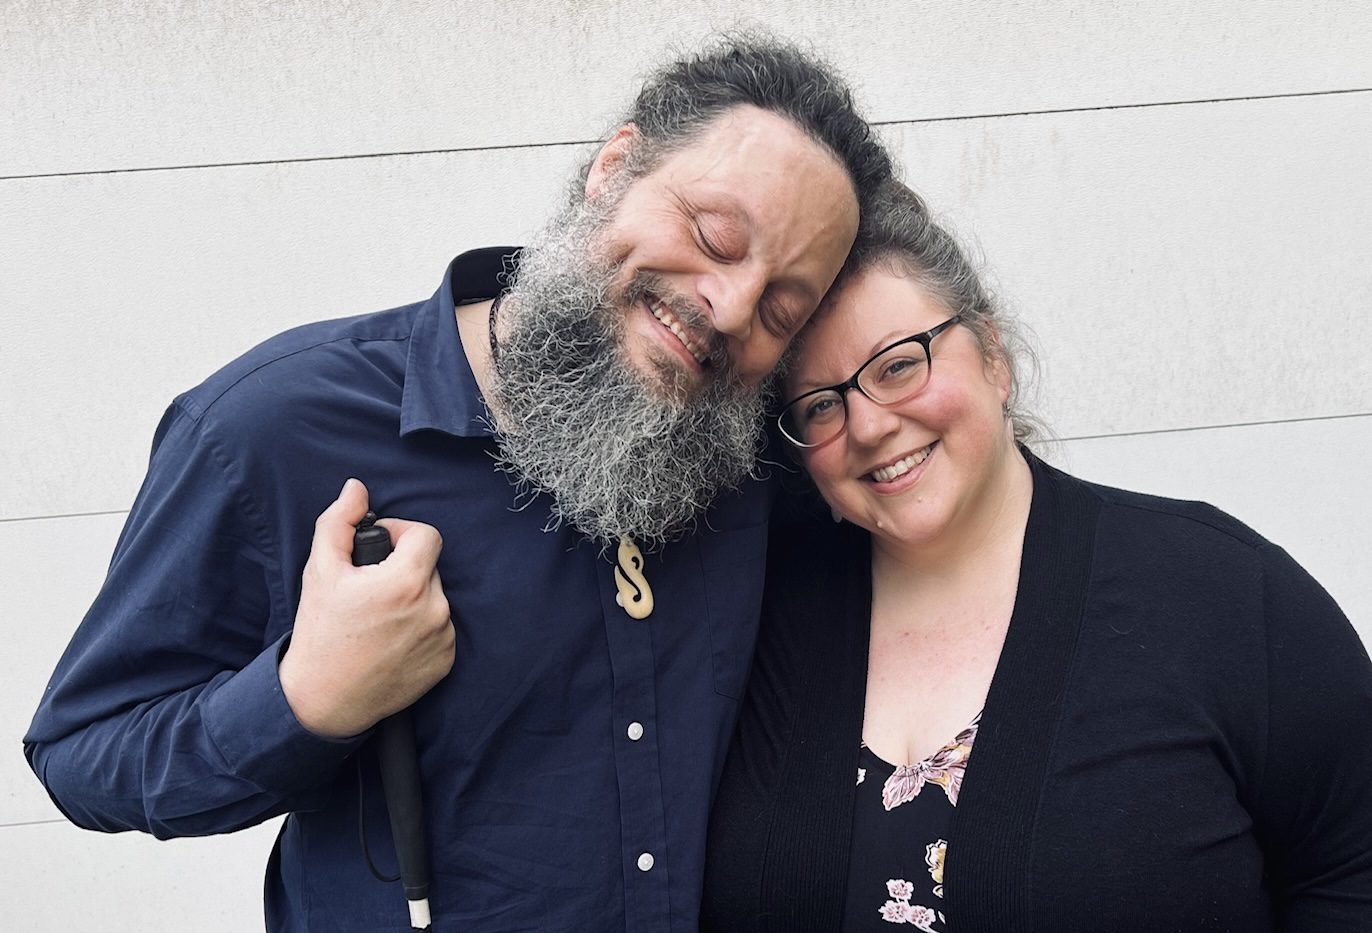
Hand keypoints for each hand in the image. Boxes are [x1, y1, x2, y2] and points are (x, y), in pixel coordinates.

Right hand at [279, 478, 454, 738]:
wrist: (323, 699)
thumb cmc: (321, 632)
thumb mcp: (320, 571)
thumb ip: (339, 522)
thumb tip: (356, 488)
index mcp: (408, 582)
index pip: (427, 535)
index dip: (402, 534)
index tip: (381, 547)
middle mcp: (434, 609)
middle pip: (429, 567)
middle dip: (403, 569)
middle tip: (371, 588)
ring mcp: (443, 638)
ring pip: (435, 598)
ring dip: (413, 598)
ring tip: (379, 616)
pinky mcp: (446, 661)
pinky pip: (440, 628)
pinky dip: (421, 627)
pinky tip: (391, 638)